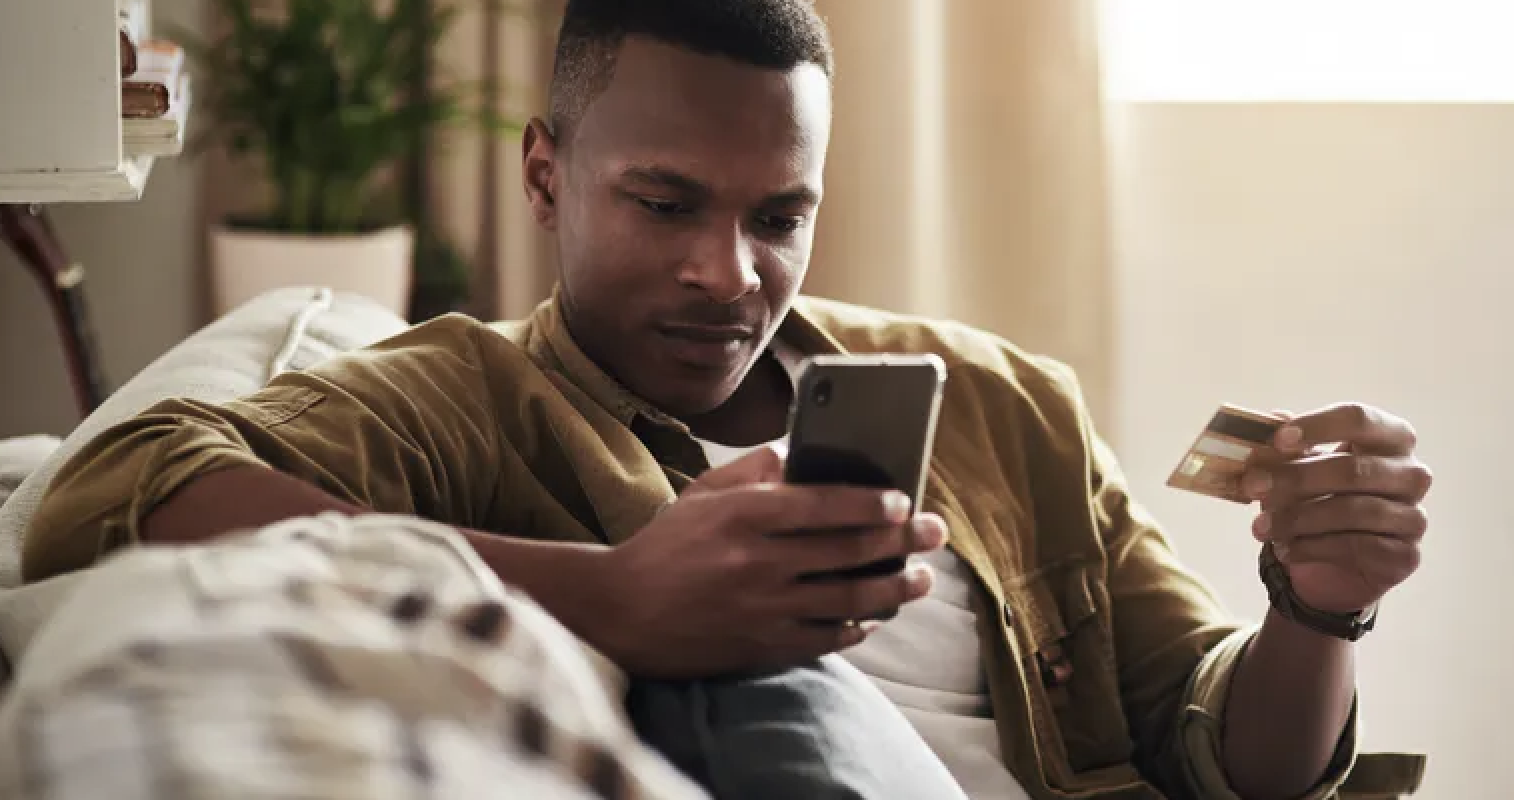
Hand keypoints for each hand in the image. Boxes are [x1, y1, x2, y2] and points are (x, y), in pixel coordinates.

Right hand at [596, 445, 946, 678]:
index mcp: (742, 517)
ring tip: (920, 579)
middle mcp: (756, 563)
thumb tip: (803, 452)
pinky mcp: (762, 648)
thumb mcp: (702, 494)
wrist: (620, 615)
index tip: (902, 500)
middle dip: (901, 540)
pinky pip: (827, 638)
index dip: (870, 502)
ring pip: (848, 598)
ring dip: (894, 587)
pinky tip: (875, 615)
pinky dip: (858, 626)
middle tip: (933, 533)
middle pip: (848, 550)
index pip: (821, 504)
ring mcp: (762, 610)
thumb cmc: (666, 547)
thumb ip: (753, 470)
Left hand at [1241, 403, 1432, 614]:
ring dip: (1298, 518)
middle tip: (1253, 486)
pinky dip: (1313, 547)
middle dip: (1296, 479)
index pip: (1359, 419)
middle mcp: (1411, 473)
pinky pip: (1358, 548)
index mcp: (1390, 437)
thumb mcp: (1297, 465)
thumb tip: (1266, 423)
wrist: (1335, 554)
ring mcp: (1414, 516)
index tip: (1277, 440)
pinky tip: (1285, 549)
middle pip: (1353, 470)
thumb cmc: (1319, 494)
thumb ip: (1284, 447)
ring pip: (1354, 512)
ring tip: (1260, 527)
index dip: (1317, 427)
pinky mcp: (1405, 555)